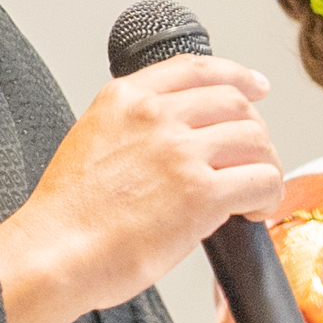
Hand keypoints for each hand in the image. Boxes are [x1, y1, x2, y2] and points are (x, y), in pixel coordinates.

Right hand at [0, 54, 281, 322]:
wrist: (54, 253)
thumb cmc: (67, 216)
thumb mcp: (89, 141)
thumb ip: (131, 128)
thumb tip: (174, 142)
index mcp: (124, 99)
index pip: (196, 69)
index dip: (236, 76)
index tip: (255, 87)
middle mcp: (155, 116)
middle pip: (235, 104)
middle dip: (255, 131)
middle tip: (255, 158)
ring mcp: (180, 152)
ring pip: (256, 140)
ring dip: (265, 166)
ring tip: (255, 193)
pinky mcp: (201, 193)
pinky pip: (262, 180)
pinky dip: (268, 197)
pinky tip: (254, 212)